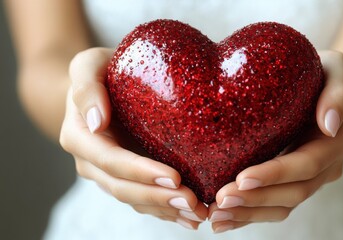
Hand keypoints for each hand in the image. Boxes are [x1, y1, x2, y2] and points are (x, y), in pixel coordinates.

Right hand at [59, 48, 207, 229]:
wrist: (101, 87)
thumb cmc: (99, 72)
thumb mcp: (87, 66)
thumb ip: (86, 88)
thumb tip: (97, 121)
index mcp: (80, 137)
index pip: (110, 161)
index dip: (140, 172)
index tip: (174, 177)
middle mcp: (91, 162)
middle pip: (123, 187)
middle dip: (158, 197)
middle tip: (193, 203)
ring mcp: (109, 173)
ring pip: (135, 199)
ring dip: (166, 210)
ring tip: (198, 214)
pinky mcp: (127, 176)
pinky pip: (143, 199)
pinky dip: (165, 210)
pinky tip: (190, 216)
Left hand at [208, 50, 342, 232]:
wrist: (329, 92)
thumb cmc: (326, 75)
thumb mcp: (337, 70)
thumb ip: (339, 92)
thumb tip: (330, 123)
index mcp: (336, 142)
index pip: (306, 165)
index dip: (275, 174)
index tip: (242, 178)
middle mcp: (325, 166)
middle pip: (293, 193)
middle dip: (255, 199)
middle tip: (220, 201)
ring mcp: (308, 178)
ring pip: (282, 206)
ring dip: (249, 214)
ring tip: (215, 216)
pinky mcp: (291, 181)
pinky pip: (273, 205)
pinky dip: (249, 214)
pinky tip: (222, 219)